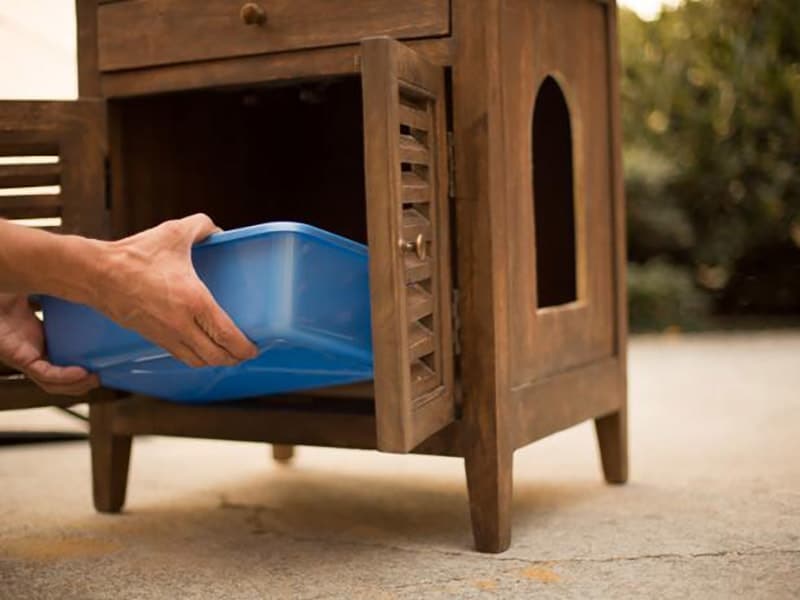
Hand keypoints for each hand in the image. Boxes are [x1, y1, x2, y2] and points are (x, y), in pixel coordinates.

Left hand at [0, 293, 98, 394]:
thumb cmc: (12, 283)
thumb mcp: (48, 287)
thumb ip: (67, 290)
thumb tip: (95, 284)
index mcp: (37, 335)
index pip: (61, 356)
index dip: (81, 363)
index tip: (103, 361)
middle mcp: (31, 348)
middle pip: (58, 375)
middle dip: (82, 381)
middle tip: (104, 375)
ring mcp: (24, 354)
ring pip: (52, 382)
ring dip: (76, 385)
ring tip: (96, 379)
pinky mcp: (18, 357)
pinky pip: (44, 374)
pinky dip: (64, 376)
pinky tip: (82, 372)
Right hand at [96, 214, 257, 367]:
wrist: (97, 274)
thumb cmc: (135, 255)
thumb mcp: (174, 233)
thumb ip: (201, 227)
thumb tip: (218, 230)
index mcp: (194, 301)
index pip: (227, 336)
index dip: (244, 348)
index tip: (254, 348)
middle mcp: (182, 325)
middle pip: (216, 357)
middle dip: (234, 358)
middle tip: (245, 353)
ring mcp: (166, 335)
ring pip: (198, 361)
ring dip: (215, 362)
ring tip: (226, 354)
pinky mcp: (151, 338)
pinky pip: (180, 356)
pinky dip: (195, 358)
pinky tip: (200, 349)